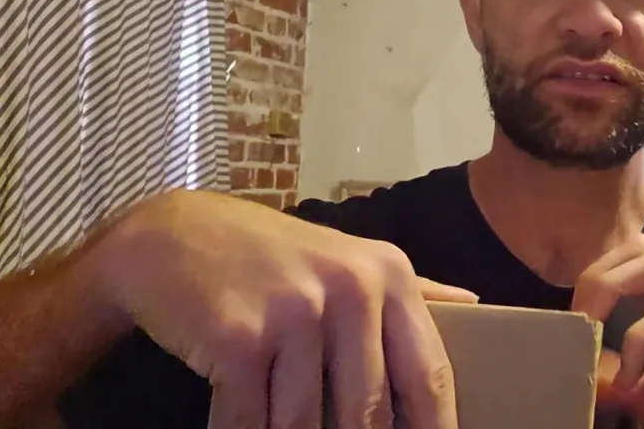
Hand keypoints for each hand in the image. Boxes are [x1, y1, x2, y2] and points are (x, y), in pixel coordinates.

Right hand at [95, 190, 475, 428]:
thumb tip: (472, 307)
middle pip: (369, 412)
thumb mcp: (350, 258)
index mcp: (388, 275)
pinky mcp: (238, 338)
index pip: (428, 374)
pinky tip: (240, 428)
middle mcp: (350, 289)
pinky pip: (249, 422)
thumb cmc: (270, 256)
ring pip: (305, 425)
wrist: (171, 235)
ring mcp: (294, 312)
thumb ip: (413, 289)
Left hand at [573, 236, 643, 428]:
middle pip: (642, 246)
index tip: (575, 314)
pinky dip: (638, 340)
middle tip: (578, 317)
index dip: (599, 272)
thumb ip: (620, 370)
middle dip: (599, 275)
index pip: (637, 253)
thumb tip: (582, 367)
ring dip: (611, 291)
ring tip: (591, 329)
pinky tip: (631, 378)